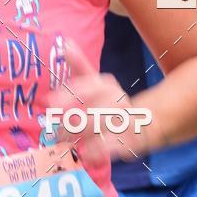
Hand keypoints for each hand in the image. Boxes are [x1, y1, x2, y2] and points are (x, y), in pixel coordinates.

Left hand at [44, 39, 152, 164]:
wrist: (147, 120)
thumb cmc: (110, 101)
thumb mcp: (95, 82)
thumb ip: (79, 65)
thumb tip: (65, 42)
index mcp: (105, 84)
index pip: (85, 87)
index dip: (67, 95)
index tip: (49, 102)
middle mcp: (116, 99)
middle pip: (88, 111)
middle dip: (69, 125)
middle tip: (56, 134)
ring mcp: (125, 118)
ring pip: (98, 129)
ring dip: (80, 138)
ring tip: (68, 145)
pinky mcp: (131, 139)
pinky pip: (111, 146)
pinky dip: (97, 151)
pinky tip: (86, 155)